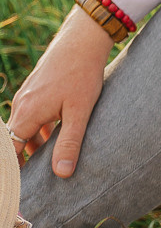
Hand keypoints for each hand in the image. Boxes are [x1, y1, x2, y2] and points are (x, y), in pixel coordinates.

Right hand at [6, 6, 112, 176]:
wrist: (83, 39)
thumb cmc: (82, 73)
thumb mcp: (80, 111)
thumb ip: (70, 142)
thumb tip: (62, 173)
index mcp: (27, 114)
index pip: (10, 152)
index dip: (13, 172)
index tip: (19, 189)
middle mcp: (21, 105)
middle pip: (15, 142)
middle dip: (22, 161)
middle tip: (35, 182)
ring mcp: (27, 96)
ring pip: (24, 129)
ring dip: (34, 145)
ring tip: (49, 163)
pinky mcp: (36, 90)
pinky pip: (31, 117)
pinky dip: (39, 130)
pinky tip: (56, 136)